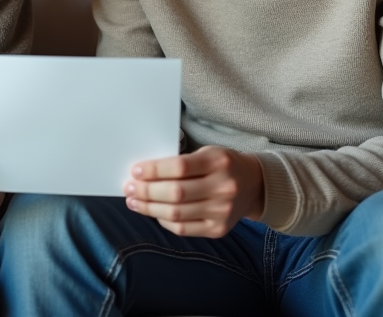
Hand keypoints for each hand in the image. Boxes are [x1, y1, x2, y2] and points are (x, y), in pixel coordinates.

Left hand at [123, 146, 263, 237]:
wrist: (253, 184)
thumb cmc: (223, 165)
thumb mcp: (208, 153)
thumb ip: (181, 162)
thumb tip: (144, 174)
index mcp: (219, 162)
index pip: (180, 167)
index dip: (154, 170)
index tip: (136, 171)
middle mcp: (223, 188)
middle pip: (176, 193)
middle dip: (146, 191)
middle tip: (129, 188)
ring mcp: (222, 212)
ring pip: (176, 214)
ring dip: (149, 208)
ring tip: (134, 201)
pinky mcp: (218, 230)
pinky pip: (183, 229)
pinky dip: (164, 221)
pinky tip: (154, 213)